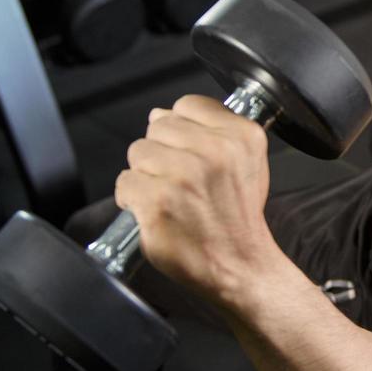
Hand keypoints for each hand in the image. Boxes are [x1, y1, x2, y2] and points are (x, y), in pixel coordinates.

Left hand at [115, 94, 279, 301]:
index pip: (187, 105)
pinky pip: (125, 183)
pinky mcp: (158, 201)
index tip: (189, 152)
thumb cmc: (238, 217)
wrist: (240, 265)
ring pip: (138, 153)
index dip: (181, 130)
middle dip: (162, 153)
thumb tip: (160, 114)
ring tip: (170, 198)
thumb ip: (212, 130)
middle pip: (157, 127)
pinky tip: (157, 212)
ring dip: (146, 176)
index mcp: (241, 136)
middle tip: (182, 182)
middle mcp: (215, 151)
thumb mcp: (246, 162)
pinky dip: (133, 200)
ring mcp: (184, 176)